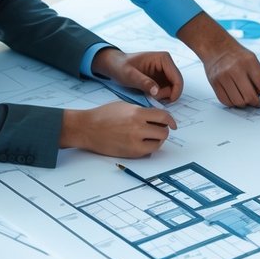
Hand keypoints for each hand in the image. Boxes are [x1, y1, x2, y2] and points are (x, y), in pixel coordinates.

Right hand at [62, 102, 177, 156]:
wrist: (87, 128)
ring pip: (158, 143)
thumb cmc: (103, 115)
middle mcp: (138, 128)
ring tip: (150, 136)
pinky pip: (148, 152)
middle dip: (164, 130)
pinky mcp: (130, 153)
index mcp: (137, 113)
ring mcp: (134, 142)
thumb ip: (141, 110)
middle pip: (164, 132)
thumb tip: (156, 116)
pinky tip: (143, 143)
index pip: (163, 117)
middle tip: (159, 129)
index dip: (171, 120)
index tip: (173, 124)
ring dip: (158, 140)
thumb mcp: (124, 105)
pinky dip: (149, 147)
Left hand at [92, 48, 182, 102]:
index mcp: (163, 59)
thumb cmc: (120, 66)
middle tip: (152, 98)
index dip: (173, 92)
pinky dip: (160, 96)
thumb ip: (143, 82)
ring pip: (172, 89)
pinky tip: (149, 95)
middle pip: (176, 85)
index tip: (160, 100)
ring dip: (163, 96)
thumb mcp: (129, 75)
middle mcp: (167, 64)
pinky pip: (166, 90)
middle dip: (166, 95)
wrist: (115, 65)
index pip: (177, 78)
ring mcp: (165, 72)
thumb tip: (157, 91)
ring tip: (148, 96)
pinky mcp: (161, 78)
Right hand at [176, 13, 259, 110]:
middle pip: (250, 97)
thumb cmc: (237, 55)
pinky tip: (234, 96)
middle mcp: (235, 69)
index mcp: (249, 62)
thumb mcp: (253, 60)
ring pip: (238, 102)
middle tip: (255, 101)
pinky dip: (233, 103)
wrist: (216, 47)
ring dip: (244, 103)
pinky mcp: (214, 83)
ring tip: (243, 94)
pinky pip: (226, 102)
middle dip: (255, 102)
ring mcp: (223, 76)